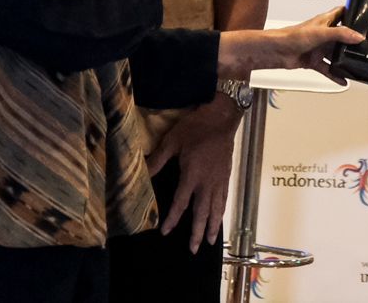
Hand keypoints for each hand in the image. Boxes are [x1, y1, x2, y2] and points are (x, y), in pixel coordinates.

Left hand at [146, 99, 240, 252]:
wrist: (221, 118)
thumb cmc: (195, 128)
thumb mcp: (172, 142)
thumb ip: (158, 160)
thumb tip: (141, 173)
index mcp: (192, 175)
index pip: (181, 203)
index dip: (173, 219)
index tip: (165, 232)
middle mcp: (207, 182)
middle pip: (202, 212)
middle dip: (198, 232)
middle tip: (194, 249)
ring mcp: (219, 180)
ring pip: (216, 208)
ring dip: (213, 226)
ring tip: (211, 241)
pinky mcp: (226, 176)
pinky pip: (224, 199)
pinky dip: (221, 212)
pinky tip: (219, 218)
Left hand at [264, 7, 362, 76]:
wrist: (277, 51)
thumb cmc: (293, 36)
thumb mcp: (321, 33)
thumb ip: (341, 34)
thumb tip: (358, 36)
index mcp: (325, 21)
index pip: (342, 12)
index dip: (352, 12)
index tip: (365, 16)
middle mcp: (324, 34)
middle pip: (342, 36)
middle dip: (352, 41)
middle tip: (366, 46)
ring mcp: (319, 48)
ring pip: (335, 54)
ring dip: (344, 60)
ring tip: (358, 65)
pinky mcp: (314, 60)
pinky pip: (328, 68)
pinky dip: (335, 74)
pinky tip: (343, 80)